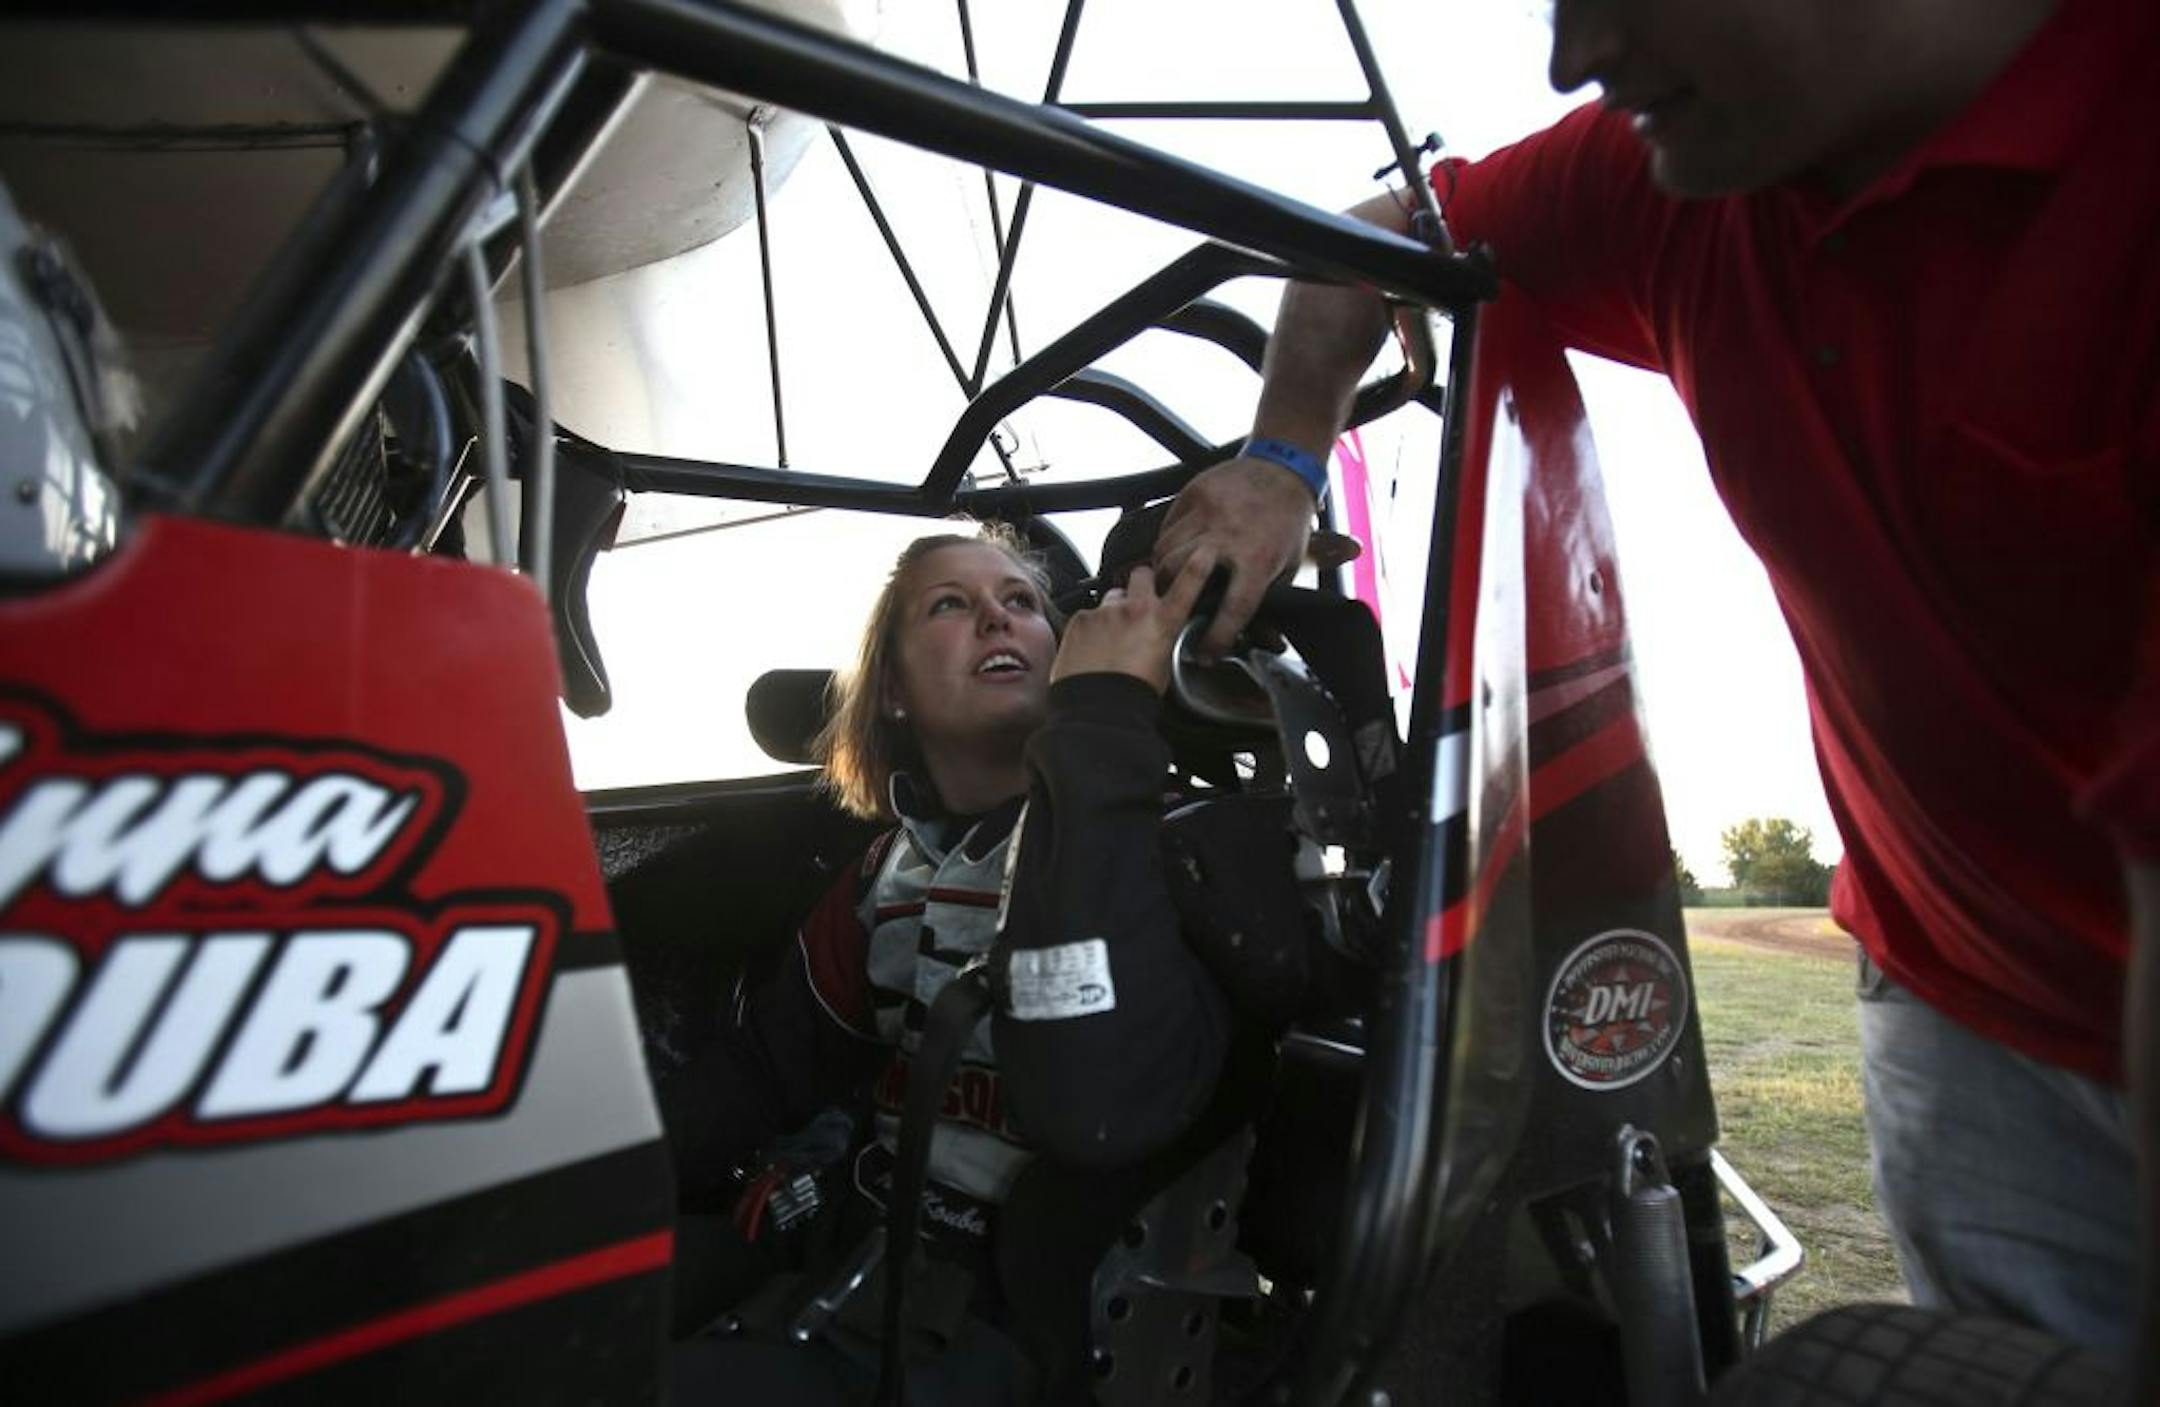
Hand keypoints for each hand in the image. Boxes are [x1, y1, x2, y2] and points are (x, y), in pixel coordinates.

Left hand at [1051, 563, 1210, 692]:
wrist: (1097, 709)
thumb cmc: (1133, 696)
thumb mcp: (1162, 666)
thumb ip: (1160, 640)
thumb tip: (1156, 636)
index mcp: (1162, 623)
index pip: (1187, 585)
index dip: (1197, 566)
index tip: (1204, 552)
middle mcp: (1136, 609)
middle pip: (1141, 575)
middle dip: (1140, 583)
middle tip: (1136, 603)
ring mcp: (1106, 611)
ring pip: (1111, 597)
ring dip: (1113, 609)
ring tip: (1109, 638)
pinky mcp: (1081, 619)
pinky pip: (1088, 615)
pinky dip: (1090, 628)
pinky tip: (1090, 649)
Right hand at [1153, 456, 1314, 658]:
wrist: (1283, 467)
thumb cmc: (1287, 521)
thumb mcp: (1289, 563)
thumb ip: (1269, 596)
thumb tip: (1263, 639)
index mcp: (1259, 557)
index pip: (1232, 608)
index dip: (1217, 636)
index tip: (1205, 654)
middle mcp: (1228, 535)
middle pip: (1179, 574)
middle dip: (1170, 597)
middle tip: (1170, 609)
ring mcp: (1207, 511)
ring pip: (1165, 550)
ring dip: (1163, 570)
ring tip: (1168, 581)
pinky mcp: (1192, 494)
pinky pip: (1166, 526)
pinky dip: (1166, 543)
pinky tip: (1174, 551)